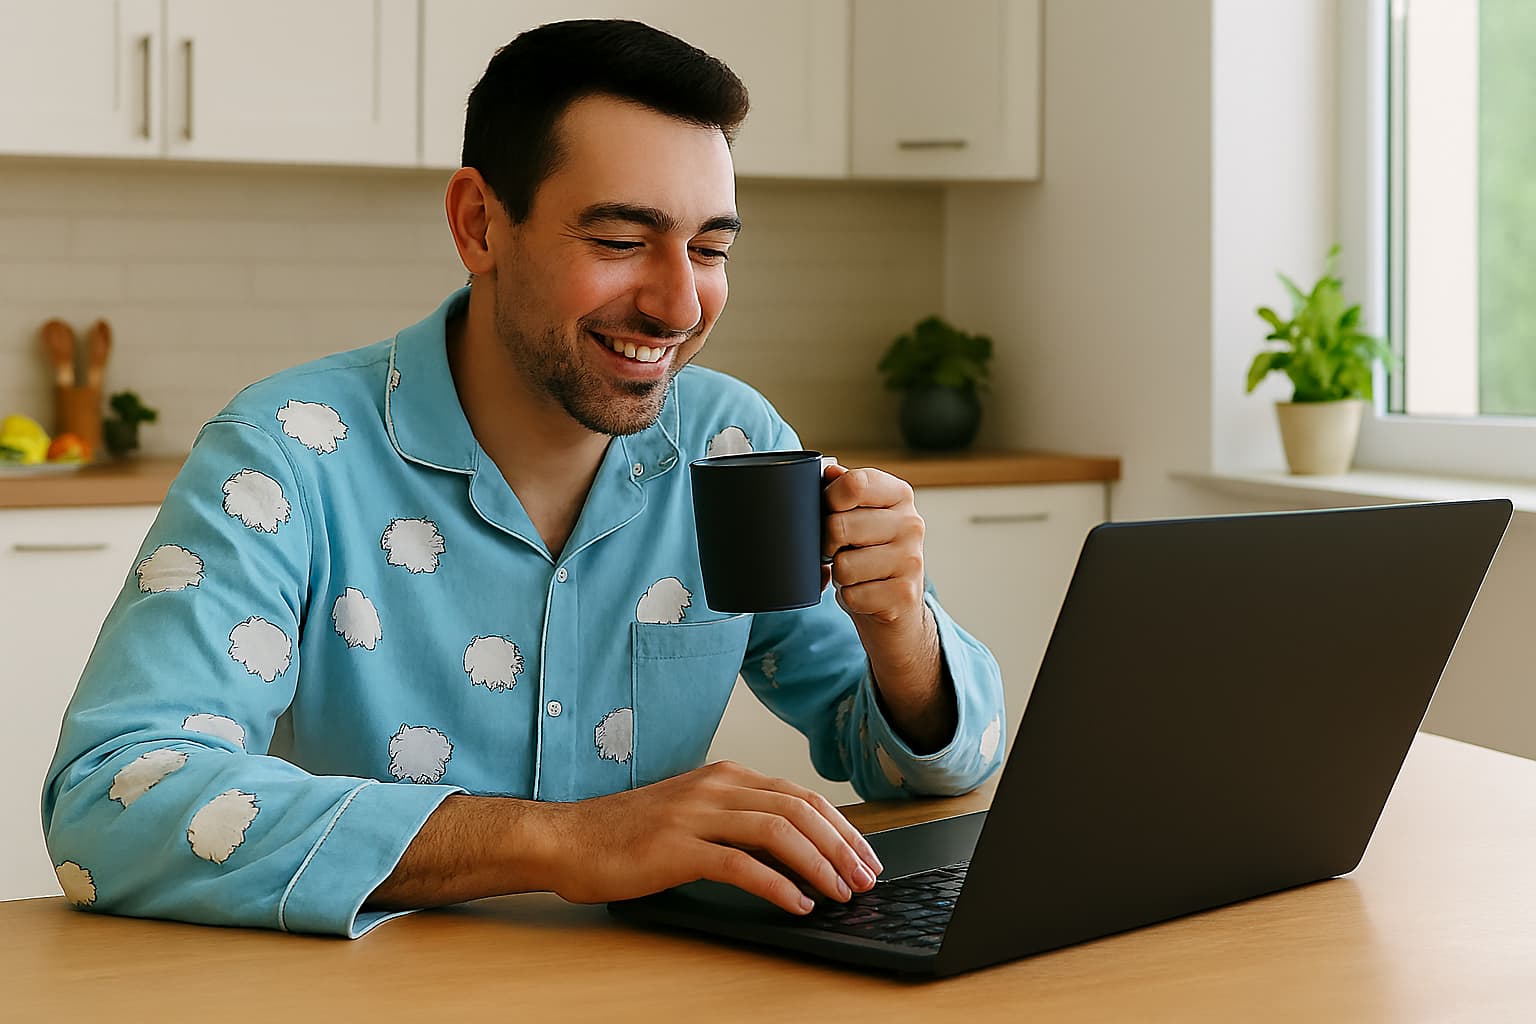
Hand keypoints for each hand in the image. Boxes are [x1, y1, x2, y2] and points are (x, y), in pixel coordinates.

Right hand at [548, 761, 882, 914]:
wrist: (569, 839)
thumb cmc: (628, 835)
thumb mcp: (694, 816)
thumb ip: (738, 823)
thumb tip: (795, 852)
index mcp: (725, 777)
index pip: (800, 795)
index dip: (841, 827)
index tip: (865, 856)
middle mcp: (715, 788)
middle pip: (799, 809)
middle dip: (841, 846)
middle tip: (866, 878)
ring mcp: (695, 815)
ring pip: (777, 831)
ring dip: (819, 864)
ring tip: (841, 892)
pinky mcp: (677, 848)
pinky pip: (740, 865)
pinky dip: (777, 885)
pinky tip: (797, 904)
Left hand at [821, 461, 953, 751]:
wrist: (896, 609)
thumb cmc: (867, 554)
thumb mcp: (857, 516)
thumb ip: (842, 489)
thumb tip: (828, 468)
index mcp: (898, 494)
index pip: (854, 483)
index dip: (828, 499)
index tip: (827, 511)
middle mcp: (912, 524)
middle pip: (840, 526)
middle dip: (826, 544)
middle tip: (835, 550)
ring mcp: (912, 560)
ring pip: (843, 566)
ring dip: (838, 575)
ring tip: (853, 572)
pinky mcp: (905, 595)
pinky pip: (852, 595)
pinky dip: (848, 598)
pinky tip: (864, 593)